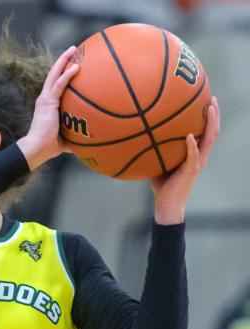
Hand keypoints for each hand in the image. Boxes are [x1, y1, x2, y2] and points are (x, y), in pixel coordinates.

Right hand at [17, 46, 80, 169]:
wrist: (38, 148)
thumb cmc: (50, 147)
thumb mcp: (67, 138)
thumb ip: (77, 136)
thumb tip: (91, 142)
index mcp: (48, 105)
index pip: (56, 85)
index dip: (63, 73)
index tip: (73, 64)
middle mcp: (45, 98)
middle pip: (54, 74)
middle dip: (64, 60)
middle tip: (74, 49)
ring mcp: (45, 99)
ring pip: (54, 74)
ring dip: (64, 60)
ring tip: (74, 49)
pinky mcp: (47, 102)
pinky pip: (59, 84)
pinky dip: (67, 75)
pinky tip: (76, 66)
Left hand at [151, 96, 219, 223]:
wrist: (166, 204)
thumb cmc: (162, 185)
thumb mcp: (159, 164)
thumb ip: (156, 151)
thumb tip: (141, 137)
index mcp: (194, 154)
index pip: (205, 132)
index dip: (208, 118)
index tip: (206, 101)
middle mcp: (199, 156)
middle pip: (213, 131)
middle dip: (214, 114)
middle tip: (212, 98)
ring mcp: (197, 162)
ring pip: (210, 139)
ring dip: (211, 123)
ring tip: (211, 109)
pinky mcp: (191, 170)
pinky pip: (193, 155)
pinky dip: (192, 145)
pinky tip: (190, 135)